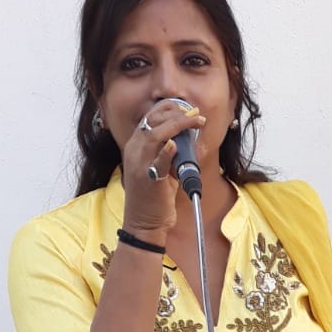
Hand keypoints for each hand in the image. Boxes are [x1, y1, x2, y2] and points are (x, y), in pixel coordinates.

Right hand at [120, 100, 206, 238]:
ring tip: (195, 122)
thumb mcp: (162, 170)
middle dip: (176, 113)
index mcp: (136, 146)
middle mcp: (134, 151)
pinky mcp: (148, 180)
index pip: (149, 117)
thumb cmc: (154, 197)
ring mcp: (139, 164)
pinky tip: (176, 145)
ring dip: (177, 125)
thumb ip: (172, 154)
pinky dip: (166, 152)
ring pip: (155, 135)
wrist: (144, 223)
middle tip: (196, 115)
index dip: (169, 108)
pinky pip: (157, 162)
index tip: (188, 109)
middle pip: (153, 121)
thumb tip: (193, 142)